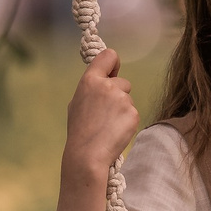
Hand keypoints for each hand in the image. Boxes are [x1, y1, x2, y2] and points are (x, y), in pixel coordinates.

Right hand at [65, 48, 141, 175]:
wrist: (88, 154)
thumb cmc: (80, 129)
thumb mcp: (77, 102)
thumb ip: (93, 88)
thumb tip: (105, 80)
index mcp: (90, 80)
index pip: (108, 56)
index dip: (113, 63)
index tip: (113, 71)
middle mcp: (107, 86)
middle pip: (123, 81)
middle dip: (119, 93)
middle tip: (105, 112)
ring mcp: (122, 99)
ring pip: (128, 99)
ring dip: (123, 109)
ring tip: (108, 124)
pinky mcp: (133, 113)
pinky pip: (133, 113)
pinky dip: (127, 121)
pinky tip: (115, 131)